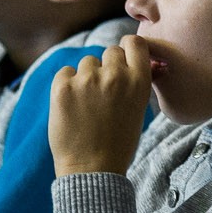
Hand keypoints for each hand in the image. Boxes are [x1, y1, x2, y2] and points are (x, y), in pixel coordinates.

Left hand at [48, 36, 152, 176]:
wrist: (92, 169)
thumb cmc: (119, 143)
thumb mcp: (139, 110)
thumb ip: (139, 82)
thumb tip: (149, 61)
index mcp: (138, 82)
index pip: (134, 43)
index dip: (127, 49)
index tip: (122, 58)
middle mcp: (115, 76)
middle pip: (110, 52)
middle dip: (107, 67)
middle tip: (103, 92)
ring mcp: (87, 80)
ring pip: (87, 63)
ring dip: (86, 77)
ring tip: (87, 105)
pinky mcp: (63, 87)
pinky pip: (65, 72)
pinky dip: (67, 85)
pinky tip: (72, 106)